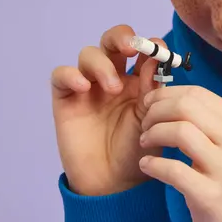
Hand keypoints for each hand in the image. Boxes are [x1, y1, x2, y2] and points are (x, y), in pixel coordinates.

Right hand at [50, 25, 165, 195]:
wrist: (115, 184)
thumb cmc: (138, 152)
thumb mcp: (153, 120)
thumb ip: (154, 90)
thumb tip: (157, 59)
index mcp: (139, 81)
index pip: (142, 50)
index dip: (149, 45)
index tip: (160, 52)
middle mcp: (114, 78)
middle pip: (113, 41)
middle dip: (121, 37)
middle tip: (130, 47)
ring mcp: (89, 87)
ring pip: (89, 54)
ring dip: (102, 63)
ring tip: (113, 88)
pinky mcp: (66, 99)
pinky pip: (62, 75)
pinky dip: (71, 75)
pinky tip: (84, 87)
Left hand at [137, 86, 221, 221]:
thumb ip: (202, 119)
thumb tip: (163, 95)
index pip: (196, 92)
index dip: (166, 94)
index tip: (149, 104)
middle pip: (186, 106)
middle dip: (156, 111)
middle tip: (144, 124)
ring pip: (180, 131)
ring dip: (153, 134)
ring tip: (145, 143)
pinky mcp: (210, 194)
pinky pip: (173, 170)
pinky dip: (153, 164)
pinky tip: (146, 165)